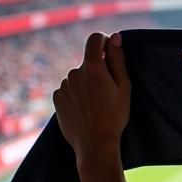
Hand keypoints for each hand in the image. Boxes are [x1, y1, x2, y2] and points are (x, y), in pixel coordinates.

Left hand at [54, 32, 130, 166]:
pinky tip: (86, 109)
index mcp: (93, 68)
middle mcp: (74, 73)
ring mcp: (63, 85)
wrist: (95, 144)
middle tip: (109, 91)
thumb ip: (118, 59)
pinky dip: (77, 93)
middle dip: (98, 69)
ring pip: (78, 76)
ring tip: (96, 104)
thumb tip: (115, 37)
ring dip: (87, 82)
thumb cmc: (114, 116)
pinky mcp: (57, 97)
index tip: (111, 51)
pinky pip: (69, 88)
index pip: (95, 39)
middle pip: (88, 61)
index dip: (104, 41)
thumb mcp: (124, 87)